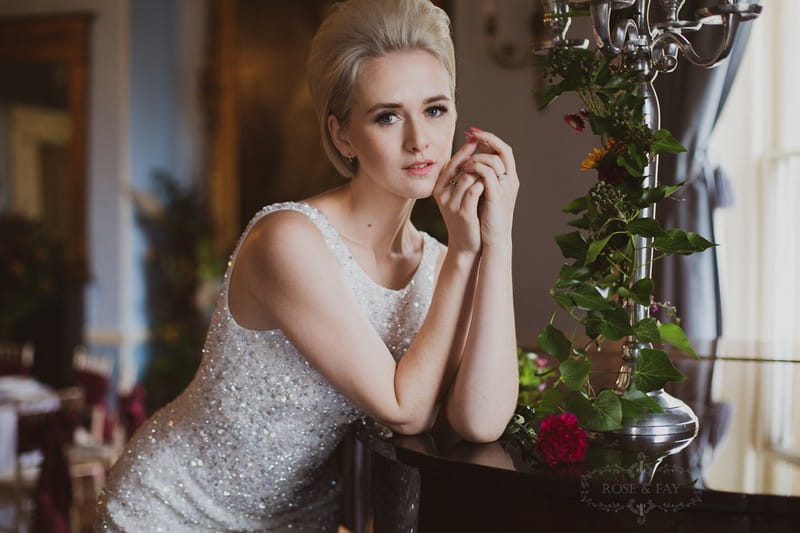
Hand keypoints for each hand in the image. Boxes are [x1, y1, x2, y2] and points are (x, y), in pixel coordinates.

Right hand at [433, 134, 483, 253]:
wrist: (468, 244)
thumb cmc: (468, 216)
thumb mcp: (460, 194)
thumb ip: (462, 174)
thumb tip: (472, 146)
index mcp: (439, 187)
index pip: (452, 162)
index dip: (466, 150)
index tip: (477, 139)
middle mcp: (441, 195)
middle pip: (461, 167)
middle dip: (478, 162)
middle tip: (491, 161)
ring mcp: (451, 204)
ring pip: (468, 176)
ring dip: (482, 175)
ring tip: (491, 179)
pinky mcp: (462, 213)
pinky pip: (474, 190)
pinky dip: (484, 185)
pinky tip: (489, 188)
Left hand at [459, 128, 518, 247]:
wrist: (493, 239)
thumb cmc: (487, 219)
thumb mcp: (485, 194)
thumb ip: (482, 178)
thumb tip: (469, 162)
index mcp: (509, 178)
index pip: (504, 150)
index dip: (490, 139)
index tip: (474, 132)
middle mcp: (511, 180)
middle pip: (504, 149)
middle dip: (487, 138)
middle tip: (470, 133)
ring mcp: (505, 187)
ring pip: (493, 159)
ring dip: (476, 156)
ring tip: (464, 161)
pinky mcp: (496, 195)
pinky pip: (486, 173)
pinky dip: (474, 168)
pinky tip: (464, 171)